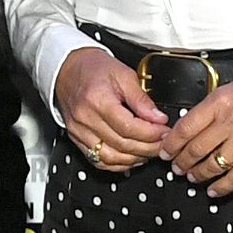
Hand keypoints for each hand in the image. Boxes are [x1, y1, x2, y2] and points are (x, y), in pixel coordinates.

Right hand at [55, 47, 166, 171]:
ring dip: (134, 158)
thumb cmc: (93, 69)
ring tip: (150, 151)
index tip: (164, 131)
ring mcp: (79, 131)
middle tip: (162, 143)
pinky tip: (131, 157)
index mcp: (97, 100)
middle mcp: (85, 119)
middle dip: (148, 147)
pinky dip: (118, 163)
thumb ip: (141, 99)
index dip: (151, 133)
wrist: (68, 69)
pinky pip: (98, 160)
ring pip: (110, 158)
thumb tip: (158, 118)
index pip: (129, 127)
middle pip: (121, 145)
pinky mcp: (77, 139)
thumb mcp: (124, 75)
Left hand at [163, 78, 232, 196]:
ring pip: (213, 165)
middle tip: (177, 167)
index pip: (186, 127)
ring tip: (193, 177)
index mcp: (220, 102)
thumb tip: (189, 128)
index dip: (171, 144)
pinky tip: (213, 190)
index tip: (166, 151)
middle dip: (182, 162)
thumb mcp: (230, 90)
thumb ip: (210, 110)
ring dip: (198, 174)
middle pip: (196, 149)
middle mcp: (231, 121)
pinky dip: (221, 187)